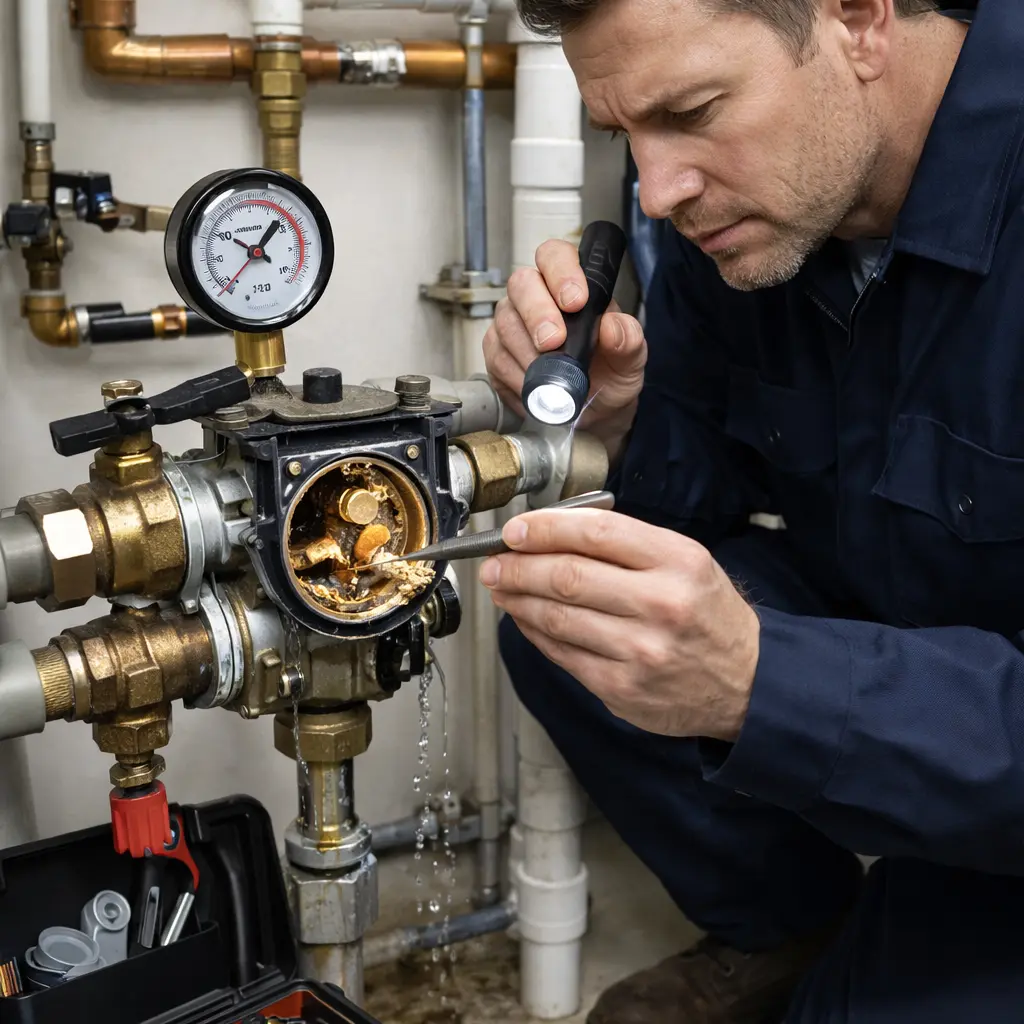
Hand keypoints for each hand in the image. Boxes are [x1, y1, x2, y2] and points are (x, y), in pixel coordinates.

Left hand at [480, 509, 759, 740]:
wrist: (747, 682)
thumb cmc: (707, 614)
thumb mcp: (685, 562)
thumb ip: (625, 545)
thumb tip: (550, 534)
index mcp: (678, 561)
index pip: (596, 532)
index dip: (545, 528)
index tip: (514, 529)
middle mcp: (660, 605)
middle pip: (568, 576)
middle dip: (518, 566)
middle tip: (493, 562)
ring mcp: (640, 651)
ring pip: (557, 617)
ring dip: (518, 599)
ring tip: (500, 587)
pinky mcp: (621, 689)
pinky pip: (562, 654)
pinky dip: (535, 633)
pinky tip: (525, 619)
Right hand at [483, 239, 647, 462]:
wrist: (593, 410)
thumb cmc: (609, 375)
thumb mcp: (630, 360)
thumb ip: (628, 339)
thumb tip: (613, 326)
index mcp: (571, 285)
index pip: (556, 256)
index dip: (561, 272)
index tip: (575, 301)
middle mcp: (536, 296)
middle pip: (522, 284)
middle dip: (537, 313)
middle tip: (554, 342)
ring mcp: (513, 322)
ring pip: (506, 323)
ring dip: (528, 352)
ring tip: (552, 376)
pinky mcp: (497, 352)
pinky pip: (497, 358)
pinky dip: (518, 376)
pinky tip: (535, 386)